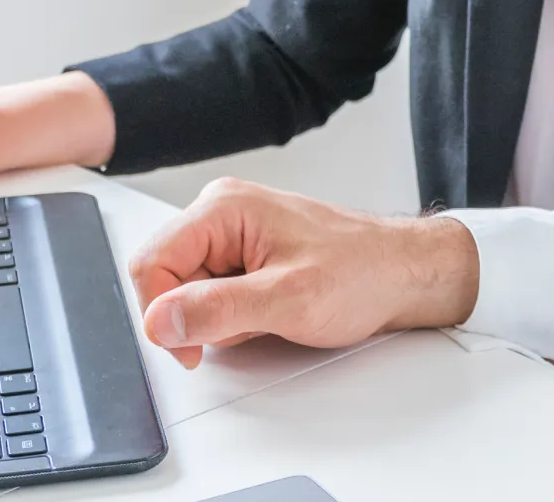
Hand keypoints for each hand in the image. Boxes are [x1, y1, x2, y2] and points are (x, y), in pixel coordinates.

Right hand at [127, 178, 478, 369]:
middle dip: (197, 315)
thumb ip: (218, 309)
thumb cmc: (362, 273)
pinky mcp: (244, 257)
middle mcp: (222, 213)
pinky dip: (234, 316)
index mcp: (223, 207)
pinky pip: (213, 295)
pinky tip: (268, 312)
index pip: (151, 262)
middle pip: (166, 278)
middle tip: (244, 326)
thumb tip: (161, 319)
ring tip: (268, 314)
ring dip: (220, 318)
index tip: (189, 345)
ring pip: (189, 292)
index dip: (162, 312)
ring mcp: (233, 235)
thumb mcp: (288, 299)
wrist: (402, 274)